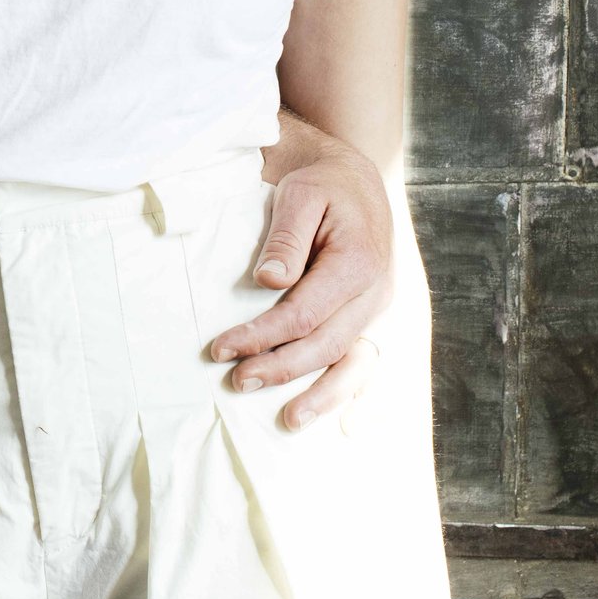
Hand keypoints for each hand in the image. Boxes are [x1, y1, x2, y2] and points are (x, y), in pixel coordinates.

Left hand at [209, 135, 394, 429]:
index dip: (261, 335)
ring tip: (288, 420)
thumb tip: (268, 281)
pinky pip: (359, 359)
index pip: (303, 314)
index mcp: (358, 263)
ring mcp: (375, 308)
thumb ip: (286, 238)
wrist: (357, 178)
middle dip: (279, 368)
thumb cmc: (324, 184)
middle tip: (236, 381)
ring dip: (318, 394)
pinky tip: (323, 409)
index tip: (221, 348)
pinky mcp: (369, 315)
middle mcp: (374, 292)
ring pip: (348, 361)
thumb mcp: (301, 194)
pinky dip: (344, 389)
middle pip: (324, 344)